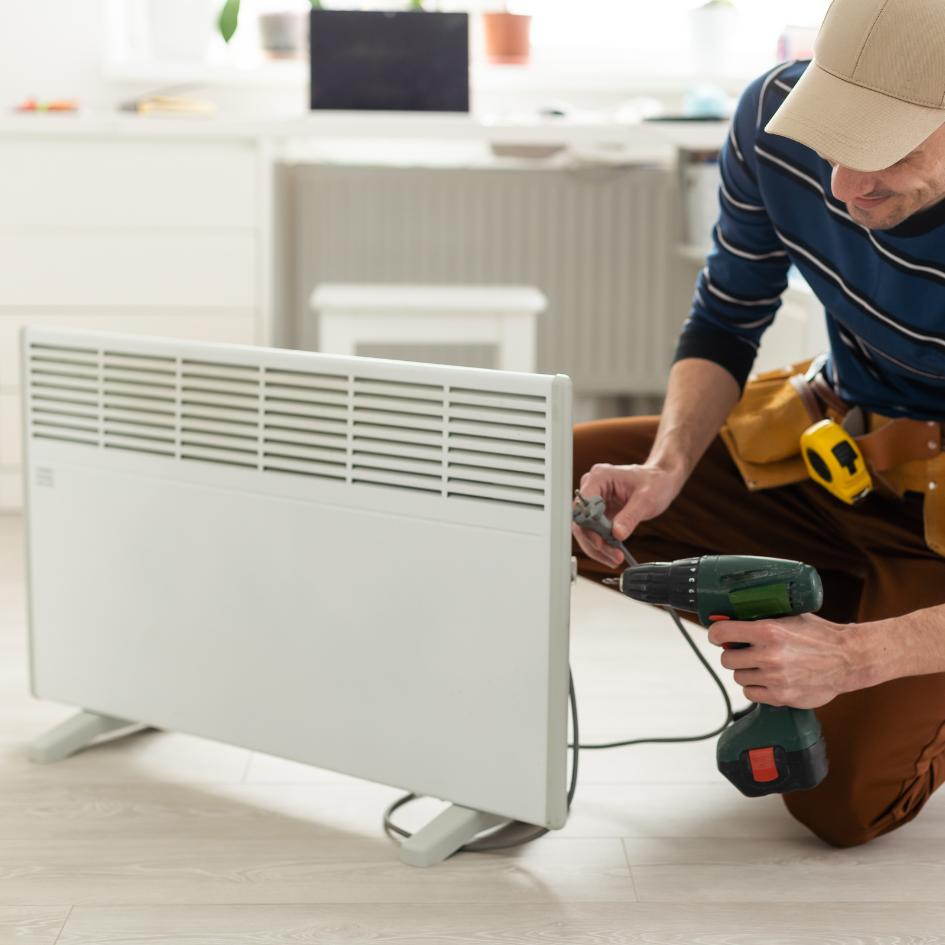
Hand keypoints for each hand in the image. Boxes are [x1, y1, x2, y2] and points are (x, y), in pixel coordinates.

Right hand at [572, 462, 684, 567]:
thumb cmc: (654, 482)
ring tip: (615, 559)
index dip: (587, 526)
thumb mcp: (646, 500)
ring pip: (585, 529)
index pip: (582, 505)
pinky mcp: (600, 511)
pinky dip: (602, 544)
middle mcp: (592, 487)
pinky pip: (594, 531)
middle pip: (581, 521)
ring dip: (597, 547)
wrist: (660, 480)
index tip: (600, 542)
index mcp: (599, 477)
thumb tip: (617, 535)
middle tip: (613, 556)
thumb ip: (630, 517)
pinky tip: (613, 554)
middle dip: (594, 542)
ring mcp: (594, 500)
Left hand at [708, 613, 855, 708]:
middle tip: (743, 651)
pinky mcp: (781, 697)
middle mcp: (769, 655)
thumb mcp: (790, 616)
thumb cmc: (820, 635)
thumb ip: (762, 618)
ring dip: (746, 671)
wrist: (849, 659)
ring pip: (738, 676)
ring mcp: (775, 678)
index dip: (715, 634)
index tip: (716, 636)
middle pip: (726, 658)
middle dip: (733, 653)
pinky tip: (767, 679)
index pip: (722, 633)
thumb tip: (732, 618)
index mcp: (768, 631)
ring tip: (761, 665)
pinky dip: (755, 688)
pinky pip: (750, 694)